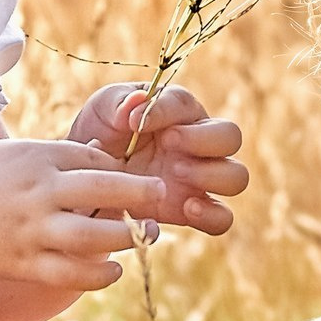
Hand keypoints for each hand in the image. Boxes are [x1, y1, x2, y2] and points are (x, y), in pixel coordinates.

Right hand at [0, 136, 169, 294]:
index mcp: (38, 160)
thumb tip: (107, 160)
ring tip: (147, 235)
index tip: (139, 178)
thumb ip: (60, 156)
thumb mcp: (16, 153)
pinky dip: (99, 274)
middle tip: (162, 196)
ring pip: (92, 236)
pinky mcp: (24, 264)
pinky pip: (70, 274)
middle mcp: (38, 194)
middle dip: (141, 194)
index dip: (123, 169)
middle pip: (103, 190)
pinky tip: (115, 270)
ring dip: (126, 236)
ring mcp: (31, 231)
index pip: (95, 160)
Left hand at [68, 85, 249, 236]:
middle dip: (203, 139)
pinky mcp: (191, 211)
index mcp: (177, 112)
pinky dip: (212, 215)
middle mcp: (197, 144)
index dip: (165, 110)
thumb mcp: (102, 110)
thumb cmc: (98, 136)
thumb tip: (139, 103)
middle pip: (230, 136)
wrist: (84, 180)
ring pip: (236, 176)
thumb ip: (119, 102)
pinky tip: (187, 208)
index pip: (185, 104)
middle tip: (168, 143)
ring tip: (177, 172)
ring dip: (212, 174)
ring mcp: (198, 179)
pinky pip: (222, 218)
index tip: (133, 121)